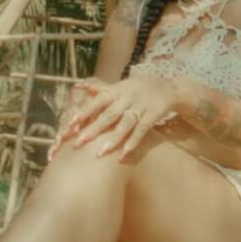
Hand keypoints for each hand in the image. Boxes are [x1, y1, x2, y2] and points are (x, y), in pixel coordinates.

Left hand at [51, 75, 176, 161]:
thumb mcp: (121, 85)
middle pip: (109, 114)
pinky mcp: (153, 115)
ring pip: (125, 124)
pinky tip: (122, 156)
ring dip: (113, 139)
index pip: (99, 100)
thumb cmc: (138, 88)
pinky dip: (132, 143)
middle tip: (78, 143)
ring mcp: (141, 106)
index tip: (71, 125)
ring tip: (99, 154)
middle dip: (93, 129)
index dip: (85, 112)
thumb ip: (100, 88)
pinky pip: (141, 131)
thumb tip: (78, 85)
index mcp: (117, 89)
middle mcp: (128, 97)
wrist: (168, 88)